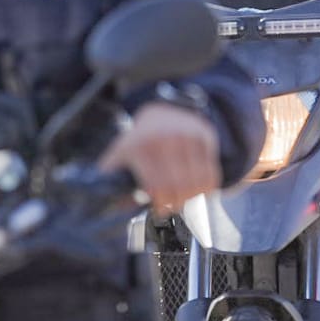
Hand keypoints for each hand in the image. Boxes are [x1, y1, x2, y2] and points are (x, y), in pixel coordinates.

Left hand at [98, 102, 219, 215]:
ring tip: (188, 200)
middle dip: (178, 202)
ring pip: (197, 181)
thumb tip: (108, 203)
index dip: (160, 204)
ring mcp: (187, 135)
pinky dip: (209, 186)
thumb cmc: (142, 138)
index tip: (161, 211)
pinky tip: (202, 191)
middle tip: (175, 207)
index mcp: (140, 144)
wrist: (164, 109)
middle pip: (178, 186)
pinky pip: (211, 170)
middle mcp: (165, 138)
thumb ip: (113, 176)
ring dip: (194, 197)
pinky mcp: (204, 135)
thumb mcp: (122, 151)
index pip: (156, 185)